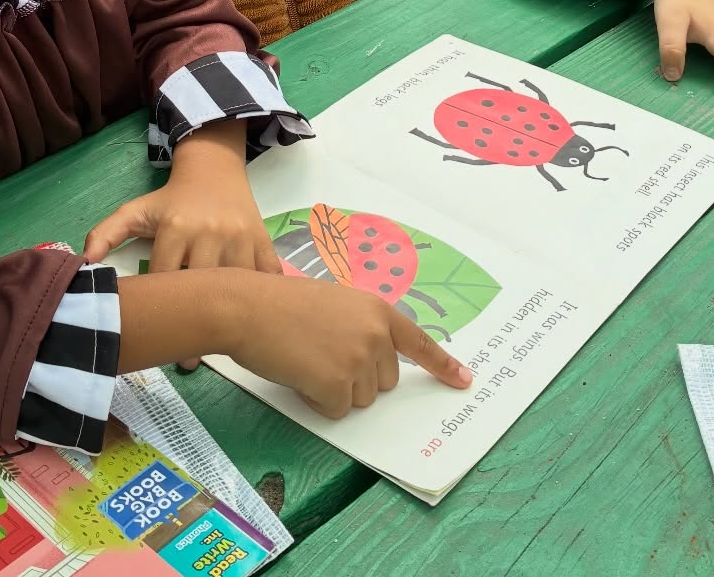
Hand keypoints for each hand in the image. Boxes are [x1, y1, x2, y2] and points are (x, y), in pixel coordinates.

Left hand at [85, 123, 279, 370]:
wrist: (213, 168)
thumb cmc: (172, 199)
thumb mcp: (137, 210)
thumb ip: (107, 233)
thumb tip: (83, 264)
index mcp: (175, 227)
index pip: (164, 277)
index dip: (159, 309)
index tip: (156, 336)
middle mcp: (209, 232)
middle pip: (201, 287)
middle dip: (194, 324)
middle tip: (187, 361)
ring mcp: (240, 237)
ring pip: (236, 285)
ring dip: (229, 316)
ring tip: (215, 346)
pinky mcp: (262, 240)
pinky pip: (265, 275)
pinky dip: (262, 297)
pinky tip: (253, 319)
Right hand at [228, 273, 472, 418]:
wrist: (249, 307)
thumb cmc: (280, 304)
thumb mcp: (333, 304)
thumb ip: (360, 327)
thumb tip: (371, 364)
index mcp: (377, 310)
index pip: (418, 342)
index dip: (442, 365)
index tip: (464, 381)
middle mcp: (376, 334)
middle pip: (385, 381)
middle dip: (358, 378)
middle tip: (322, 354)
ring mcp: (359, 359)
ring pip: (361, 399)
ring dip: (335, 390)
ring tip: (306, 359)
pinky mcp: (338, 384)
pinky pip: (337, 410)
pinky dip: (317, 401)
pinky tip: (299, 374)